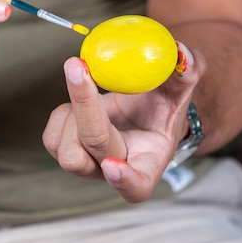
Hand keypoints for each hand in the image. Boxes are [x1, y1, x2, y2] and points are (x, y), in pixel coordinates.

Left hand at [43, 42, 204, 202]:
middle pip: (91, 153)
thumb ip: (189, 70)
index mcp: (148, 162)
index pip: (136, 188)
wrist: (142, 112)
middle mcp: (115, 169)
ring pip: (66, 152)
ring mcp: (90, 164)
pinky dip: (63, 112)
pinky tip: (82, 97)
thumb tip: (180, 54)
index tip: (113, 165)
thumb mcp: (182, 87)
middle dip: (85, 107)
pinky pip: (52, 138)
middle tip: (80, 66)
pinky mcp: (68, 151)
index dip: (124, 181)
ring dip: (72, 111)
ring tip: (89, 86)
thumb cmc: (164, 105)